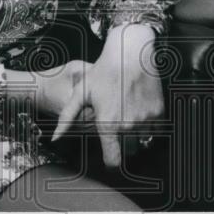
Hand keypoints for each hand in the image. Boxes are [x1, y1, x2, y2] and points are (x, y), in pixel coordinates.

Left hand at [53, 24, 164, 167]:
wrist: (130, 53)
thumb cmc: (103, 72)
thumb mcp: (81, 93)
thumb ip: (67, 118)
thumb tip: (55, 138)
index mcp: (108, 124)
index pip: (113, 160)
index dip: (110, 161)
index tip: (109, 155)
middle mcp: (129, 125)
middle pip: (129, 152)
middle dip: (123, 145)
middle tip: (117, 128)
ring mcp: (146, 119)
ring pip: (143, 141)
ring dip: (136, 136)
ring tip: (127, 117)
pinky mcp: (158, 111)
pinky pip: (155, 128)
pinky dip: (148, 125)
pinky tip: (138, 111)